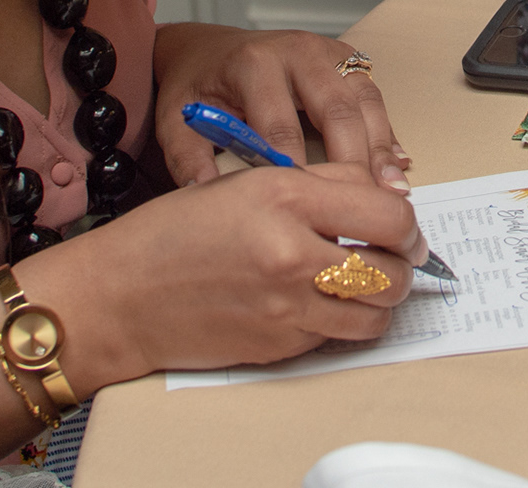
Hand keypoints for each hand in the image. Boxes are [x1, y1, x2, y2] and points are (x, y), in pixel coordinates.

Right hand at [16, 161, 422, 388]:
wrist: (120, 296)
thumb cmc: (174, 233)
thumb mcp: (244, 181)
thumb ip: (317, 183)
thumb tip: (379, 197)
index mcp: (284, 197)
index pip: (387, 213)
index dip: (407, 224)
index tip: (404, 228)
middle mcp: (291, 252)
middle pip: (393, 270)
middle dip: (402, 266)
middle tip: (391, 259)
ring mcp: (287, 306)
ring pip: (376, 314)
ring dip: (380, 301)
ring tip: (361, 285)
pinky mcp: (279, 345)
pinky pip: (337, 335)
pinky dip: (340, 321)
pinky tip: (315, 302)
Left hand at [151, 22, 409, 191]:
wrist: (209, 50)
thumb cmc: (198, 86)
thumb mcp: (176, 119)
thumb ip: (187, 158)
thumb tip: (208, 198)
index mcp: (254, 63)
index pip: (280, 124)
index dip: (297, 169)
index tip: (309, 209)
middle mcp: (298, 51)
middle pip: (337, 108)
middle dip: (353, 160)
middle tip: (365, 206)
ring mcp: (328, 52)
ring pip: (366, 101)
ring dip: (381, 148)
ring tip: (393, 193)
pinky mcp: (348, 61)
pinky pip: (375, 98)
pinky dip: (388, 134)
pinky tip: (398, 167)